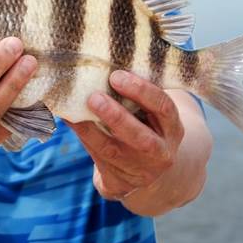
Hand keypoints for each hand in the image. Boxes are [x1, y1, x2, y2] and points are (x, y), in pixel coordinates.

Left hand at [67, 70, 184, 200]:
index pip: (163, 108)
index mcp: (172, 128)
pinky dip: (83, 140)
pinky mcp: (121, 183)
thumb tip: (105, 59)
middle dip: (117, 117)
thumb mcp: (153, 112)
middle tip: (94, 97)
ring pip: (115, 152)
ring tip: (74, 111)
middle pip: (141, 138)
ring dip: (92, 131)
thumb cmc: (147, 126)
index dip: (142, 91)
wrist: (150, 170)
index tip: (117, 75)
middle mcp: (161, 152)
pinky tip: (69, 122)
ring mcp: (141, 171)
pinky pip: (98, 162)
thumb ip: (139, 93)